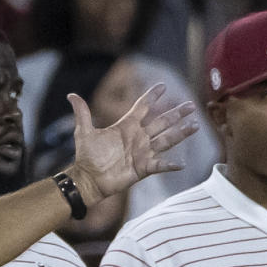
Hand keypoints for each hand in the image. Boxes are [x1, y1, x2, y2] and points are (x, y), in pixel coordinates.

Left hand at [66, 84, 196, 203]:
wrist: (88, 179)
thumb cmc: (86, 157)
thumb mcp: (84, 132)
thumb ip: (82, 112)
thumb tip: (71, 95)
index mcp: (126, 126)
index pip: (143, 107)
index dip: (152, 96)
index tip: (162, 86)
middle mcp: (138, 137)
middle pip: (161, 122)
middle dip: (176, 113)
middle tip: (191, 105)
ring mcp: (142, 152)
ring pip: (166, 140)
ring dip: (180, 133)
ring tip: (195, 125)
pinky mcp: (143, 168)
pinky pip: (159, 165)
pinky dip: (170, 165)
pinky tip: (181, 163)